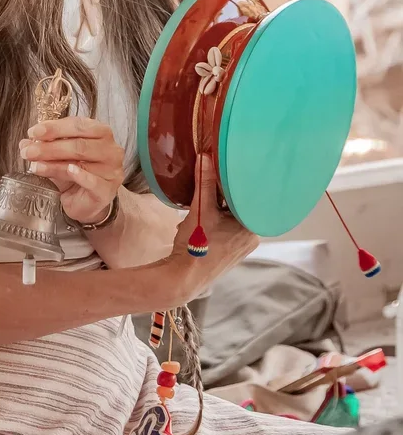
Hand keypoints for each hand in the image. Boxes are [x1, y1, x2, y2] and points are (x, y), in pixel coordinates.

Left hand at [19, 117, 123, 225]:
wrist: (86, 203)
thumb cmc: (75, 173)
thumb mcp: (58, 156)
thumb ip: (45, 146)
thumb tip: (25, 143)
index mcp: (100, 132)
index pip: (78, 124)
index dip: (54, 127)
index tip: (33, 132)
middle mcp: (110, 149)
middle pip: (78, 144)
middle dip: (50, 147)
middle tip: (28, 152)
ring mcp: (111, 170)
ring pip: (81, 161)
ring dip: (54, 162)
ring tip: (34, 165)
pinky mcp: (107, 190)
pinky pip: (93, 181)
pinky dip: (79, 175)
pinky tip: (68, 171)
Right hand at [166, 154, 258, 302]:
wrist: (183, 278)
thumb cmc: (196, 246)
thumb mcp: (200, 209)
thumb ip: (204, 182)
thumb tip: (205, 156)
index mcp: (251, 227)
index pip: (245, 196)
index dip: (231, 183)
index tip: (221, 170)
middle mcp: (251, 237)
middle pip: (236, 205)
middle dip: (218, 197)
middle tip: (205, 188)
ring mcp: (241, 246)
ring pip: (228, 216)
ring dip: (213, 209)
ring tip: (200, 207)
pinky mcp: (229, 251)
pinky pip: (224, 228)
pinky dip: (212, 221)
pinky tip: (199, 221)